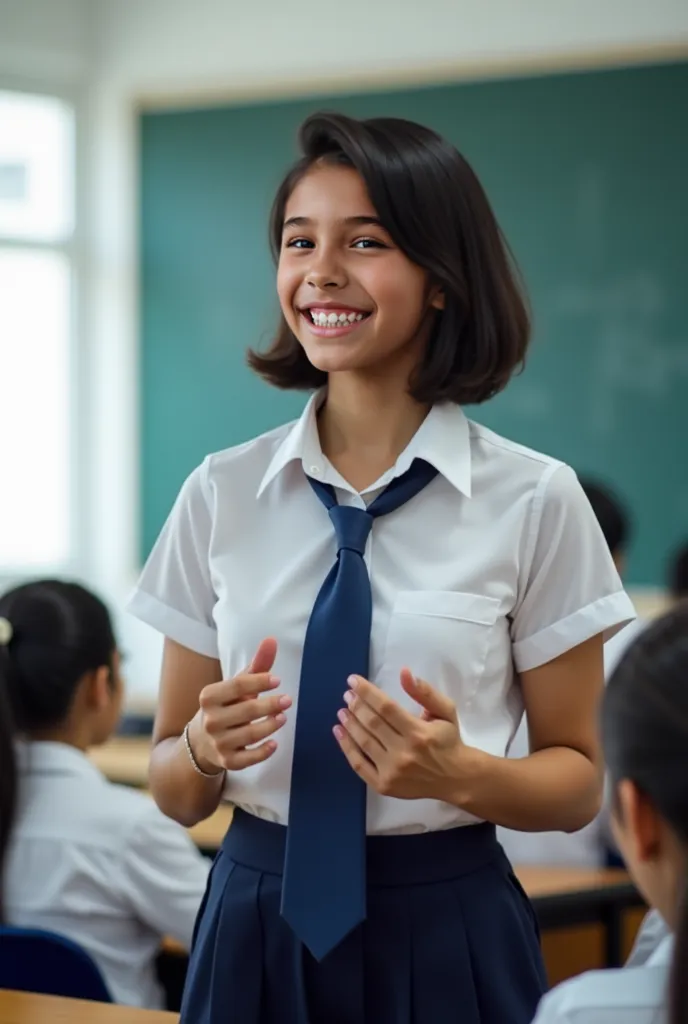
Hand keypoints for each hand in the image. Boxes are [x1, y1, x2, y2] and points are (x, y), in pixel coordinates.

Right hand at [189, 638, 290, 771]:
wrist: (202, 741)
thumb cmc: (226, 706)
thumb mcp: (236, 686)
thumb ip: (257, 665)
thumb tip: (272, 639)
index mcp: (209, 696)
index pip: (238, 686)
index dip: (259, 682)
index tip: (277, 680)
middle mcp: (211, 720)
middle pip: (246, 711)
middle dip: (270, 705)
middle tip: (288, 700)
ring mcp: (218, 743)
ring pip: (249, 735)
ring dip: (270, 726)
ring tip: (283, 718)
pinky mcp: (226, 762)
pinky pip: (247, 760)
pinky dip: (262, 752)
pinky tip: (274, 743)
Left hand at [333, 669, 469, 801]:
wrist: (456, 779)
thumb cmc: (448, 740)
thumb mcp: (445, 711)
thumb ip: (425, 692)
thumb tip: (404, 673)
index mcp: (419, 733)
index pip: (386, 707)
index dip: (367, 692)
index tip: (353, 680)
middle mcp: (404, 753)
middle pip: (372, 724)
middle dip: (357, 706)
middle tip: (347, 694)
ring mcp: (392, 772)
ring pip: (363, 742)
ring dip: (350, 724)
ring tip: (342, 710)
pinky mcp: (383, 786)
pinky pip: (359, 765)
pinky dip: (346, 747)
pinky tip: (339, 732)